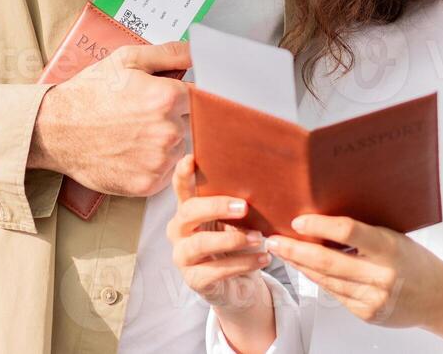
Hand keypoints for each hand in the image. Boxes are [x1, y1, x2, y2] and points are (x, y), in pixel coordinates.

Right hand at [27, 41, 190, 196]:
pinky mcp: (148, 184)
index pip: (202, 98)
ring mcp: (158, 161)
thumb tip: (197, 53)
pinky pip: (167, 173)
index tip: (172, 100)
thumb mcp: (126, 59)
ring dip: (166, 144)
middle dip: (174, 119)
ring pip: (180, 150)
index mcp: (165, 98)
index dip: (185, 98)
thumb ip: (168, 53)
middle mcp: (167, 131)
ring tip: (135, 135)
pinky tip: (132, 152)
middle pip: (192, 125)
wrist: (56, 130)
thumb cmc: (89, 93)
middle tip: (144, 116)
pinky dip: (155, 165)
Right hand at [165, 154, 275, 351]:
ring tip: (258, 238)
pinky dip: (244, 263)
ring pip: (201, 243)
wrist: (237, 286)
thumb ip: (237, 205)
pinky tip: (264, 258)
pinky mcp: (195, 280)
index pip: (181, 189)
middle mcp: (179, 231)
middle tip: (244, 206)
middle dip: (215, 206)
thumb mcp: (234, 222)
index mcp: (188, 211)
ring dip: (232, 239)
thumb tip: (261, 184)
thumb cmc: (234, 245)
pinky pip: (218, 270)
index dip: (183, 174)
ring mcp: (184, 256)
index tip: (190, 158)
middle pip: (188, 212)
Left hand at [264, 215, 442, 340]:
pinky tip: (306, 269)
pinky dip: (318, 280)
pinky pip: (335, 294)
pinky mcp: (367, 314)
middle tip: (274, 240)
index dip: (320, 224)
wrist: (440, 298)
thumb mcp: (394, 237)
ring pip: (326, 280)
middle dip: (295, 250)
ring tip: (283, 252)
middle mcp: (381, 275)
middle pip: (328, 261)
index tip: (297, 220)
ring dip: (300, 265)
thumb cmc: (416, 261)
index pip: (349, 231)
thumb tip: (322, 218)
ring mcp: (373, 298)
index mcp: (390, 248)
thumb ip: (364, 232)